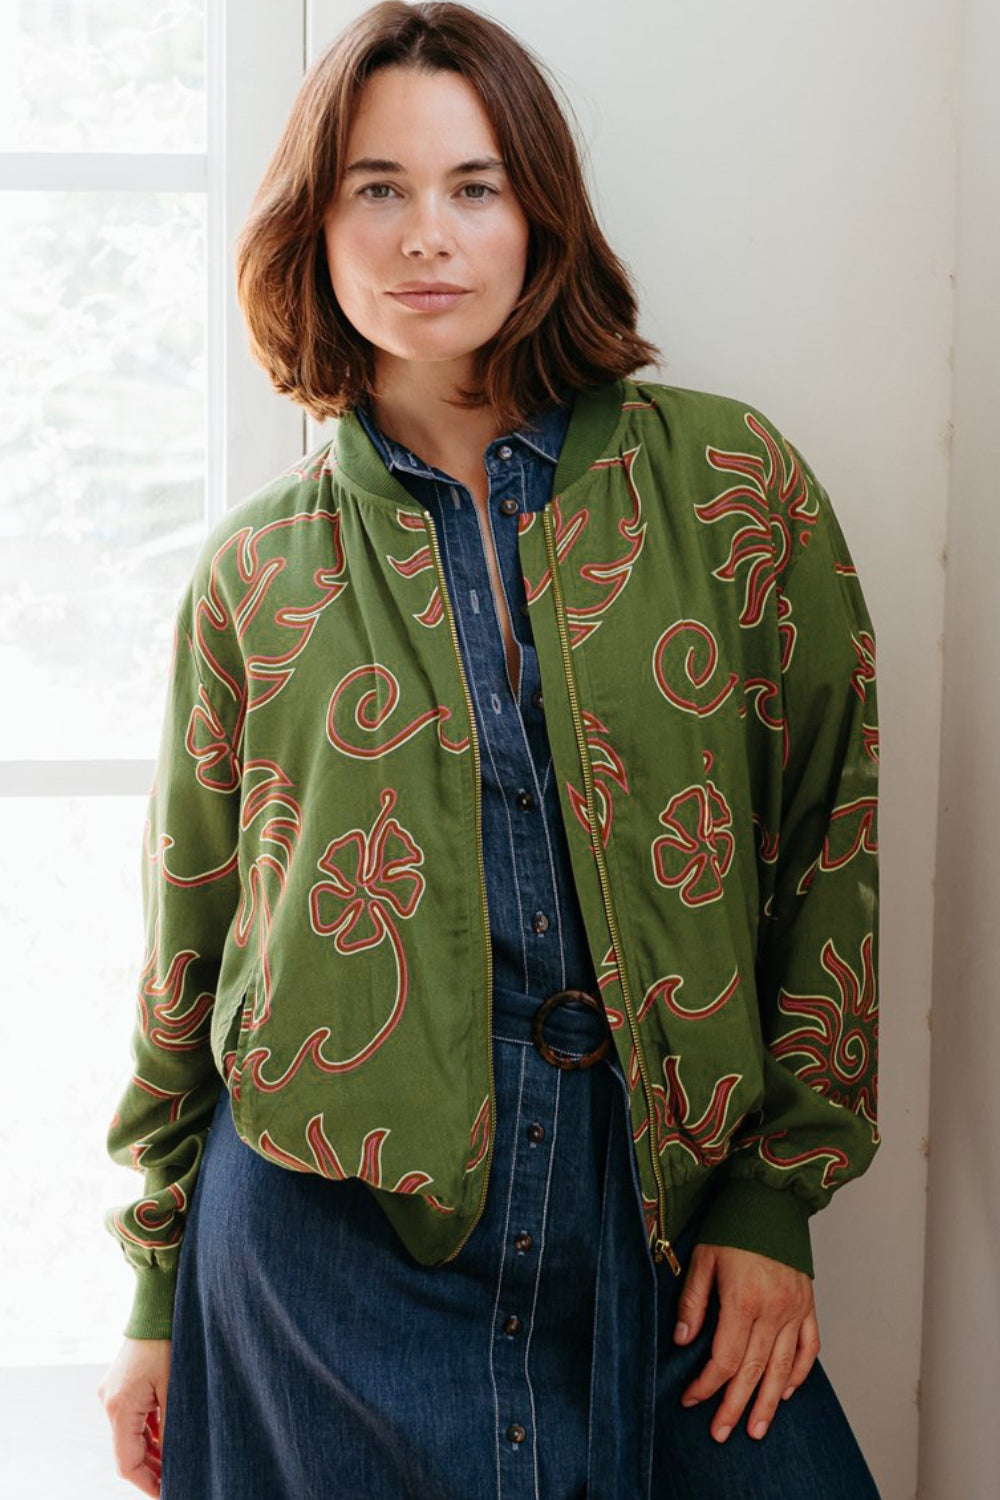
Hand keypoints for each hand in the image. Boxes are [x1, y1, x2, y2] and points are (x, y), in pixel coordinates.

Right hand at [97, 1337, 171, 1494]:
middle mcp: (109, 1403)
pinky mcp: (119, 1385)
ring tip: (176, 1463)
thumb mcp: (174, 1389)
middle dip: (151, 1470)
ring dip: (150, 1452)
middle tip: (177, 1480)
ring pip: (129, 1436)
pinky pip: (132, 1418)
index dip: (147, 1483)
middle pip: (127, 1452)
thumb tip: (175, 1462)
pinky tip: (167, 1438)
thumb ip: (171, 1429)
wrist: (157, 1306)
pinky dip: (147, 1432)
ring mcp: (111, 1393)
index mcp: (119, 1407)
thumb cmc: (168, 1343)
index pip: (127, 1463)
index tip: (168, 1493)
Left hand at [674, 1243, 819, 1442]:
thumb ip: (693, 1302)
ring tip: (756, 1429)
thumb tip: (682, 1340)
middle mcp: (773, 1310)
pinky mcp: (808, 1305)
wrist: (770, 1199)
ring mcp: (795, 1309)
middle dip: (735, 1405)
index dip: (706, 1384)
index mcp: (743, 1299)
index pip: (725, 1358)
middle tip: (721, 1432)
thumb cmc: (733, 1226)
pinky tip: (787, 1391)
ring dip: (769, 1402)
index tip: (690, 1399)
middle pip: (754, 1371)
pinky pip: (809, 1348)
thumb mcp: (702, 1259)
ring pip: (783, 1368)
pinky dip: (799, 1373)